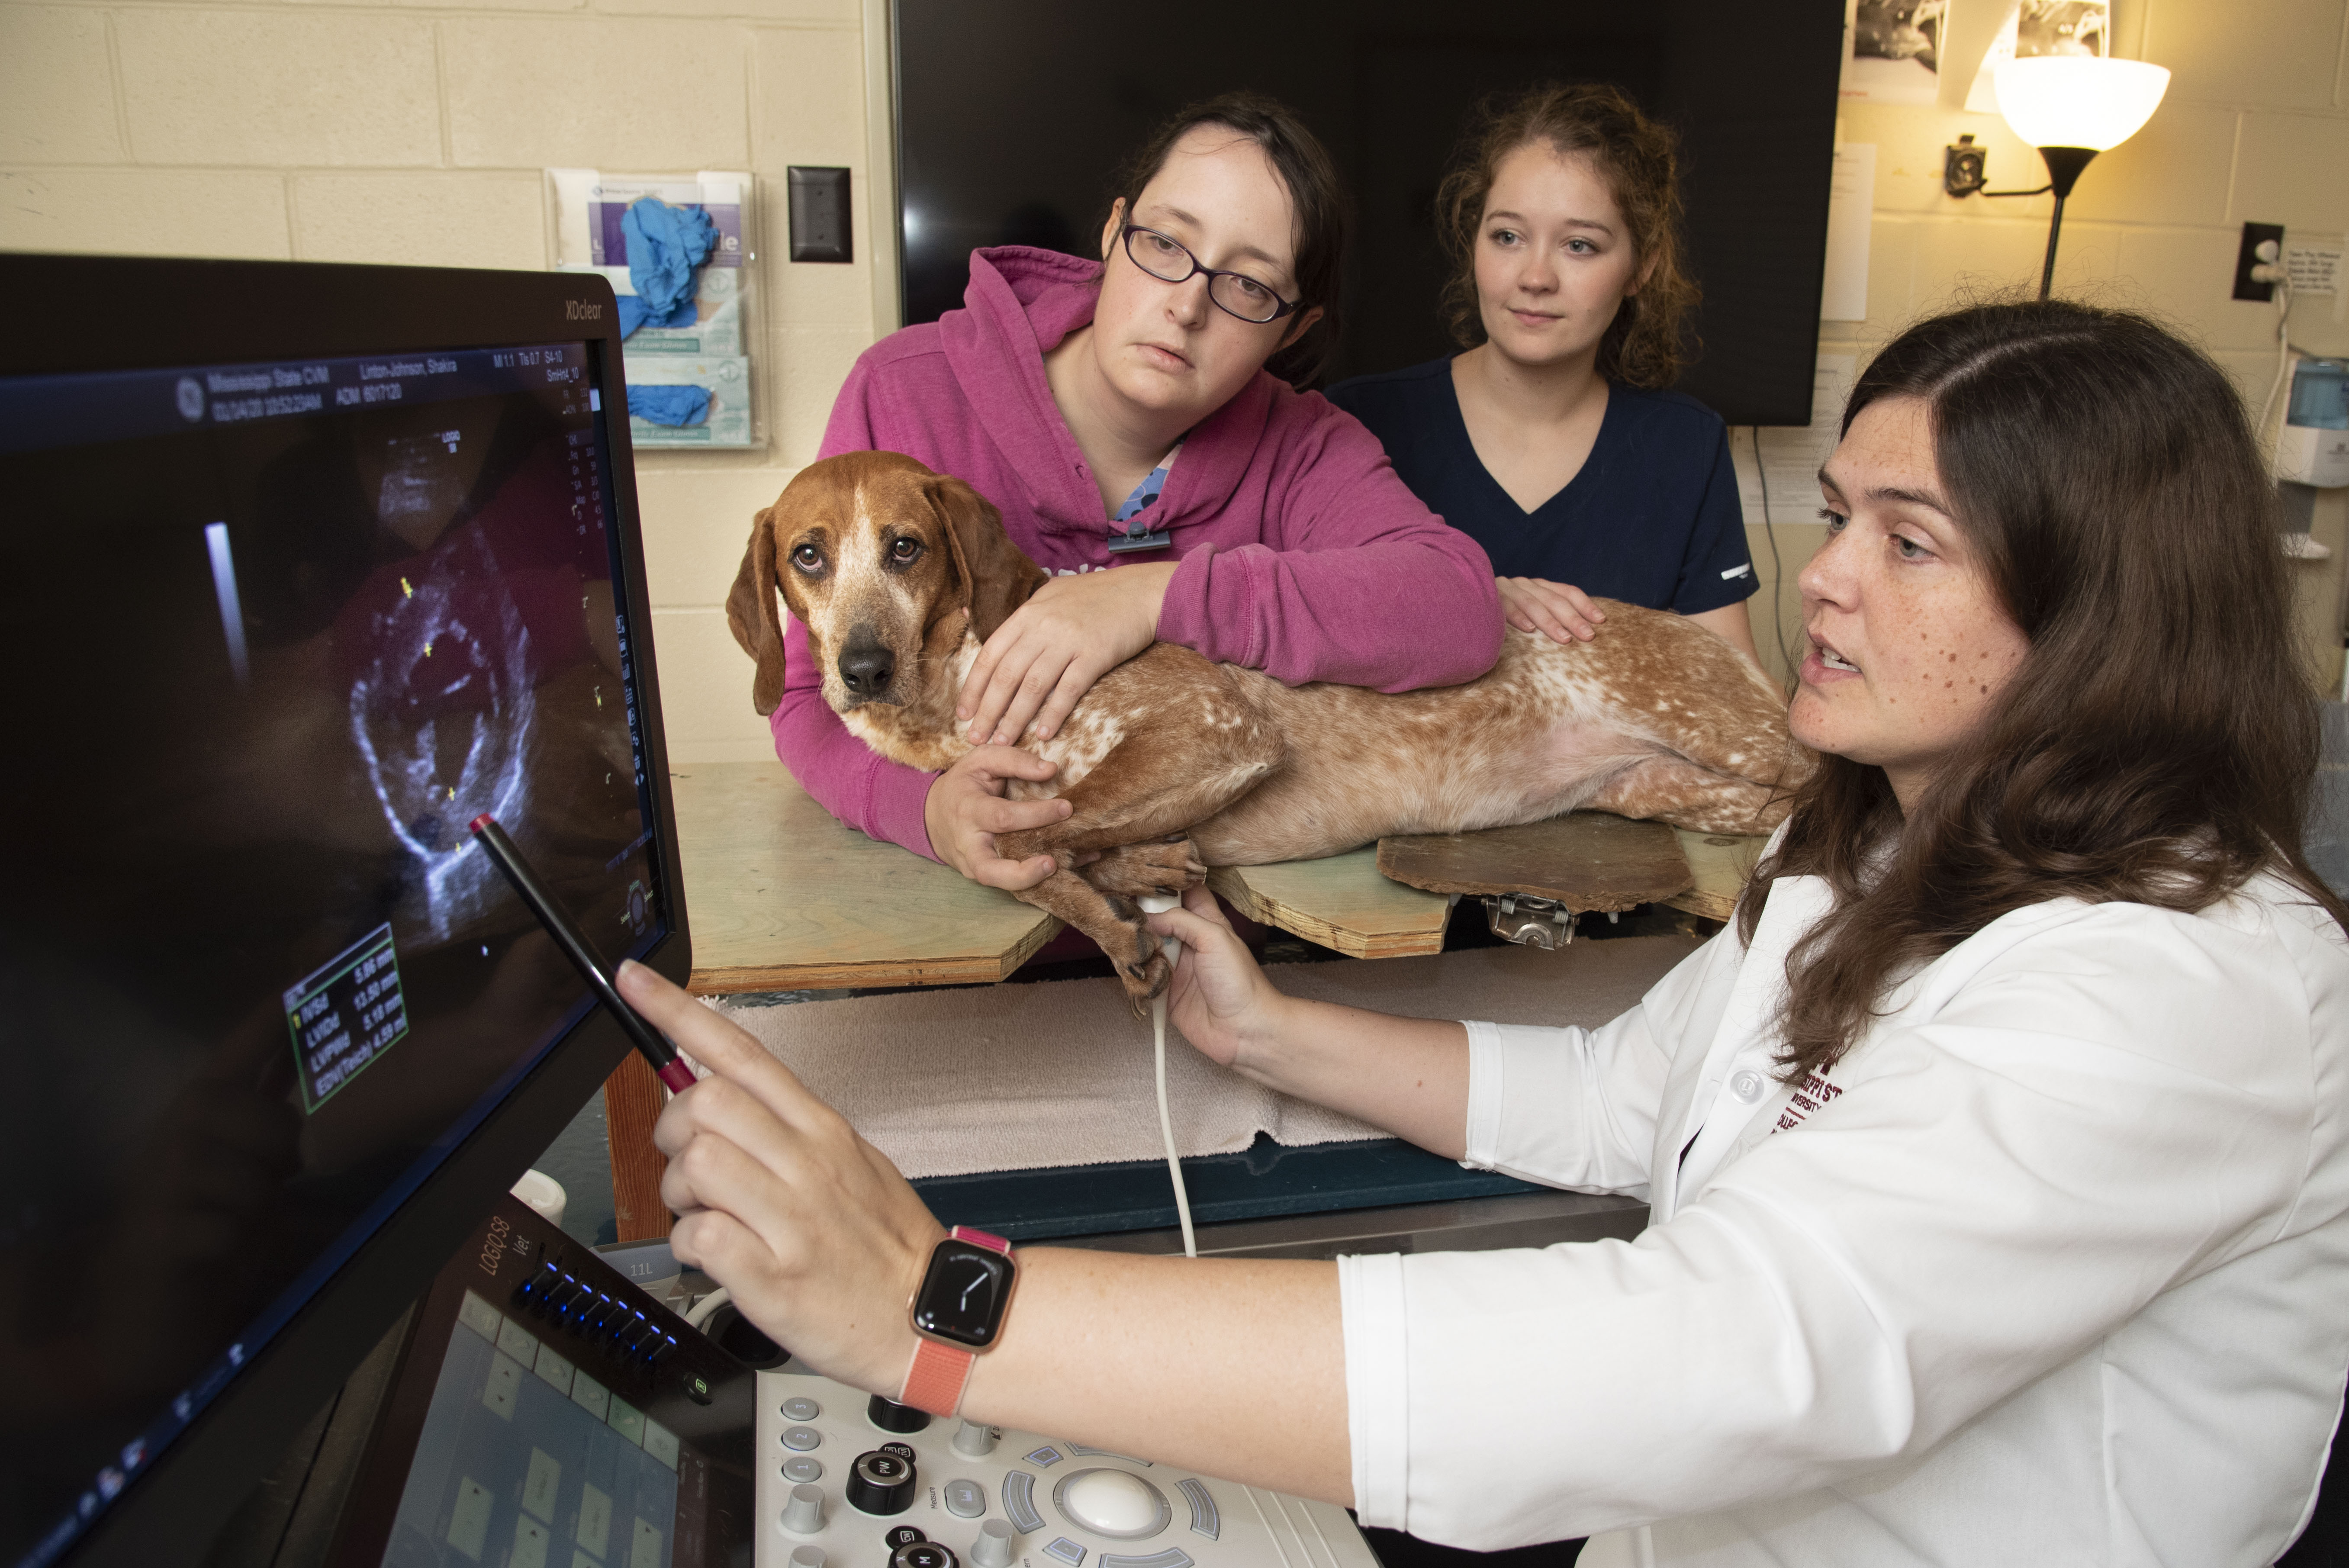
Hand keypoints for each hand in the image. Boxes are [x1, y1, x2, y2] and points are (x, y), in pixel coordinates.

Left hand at [625, 960, 944, 1391]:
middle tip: (689, 1166)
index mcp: (822, 1129)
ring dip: (679, 1194)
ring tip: (707, 1215)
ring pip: (695, 1165)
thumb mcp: (852, 1162)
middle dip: (673, 1131)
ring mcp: (791, 1218)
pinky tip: (717, 1256)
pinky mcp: (774, 1276)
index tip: (635, 981)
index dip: (677, 1012)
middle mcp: (807, 1163)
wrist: (928, 1317)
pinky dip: (691, 1247)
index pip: (741, 1051)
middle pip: (704, 1103)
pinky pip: (697, 1237)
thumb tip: (718, 1092)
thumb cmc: (883, 1244)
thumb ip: (787, 1128)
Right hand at [925, 746, 1071, 888]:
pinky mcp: (981, 875)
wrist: (933, 814)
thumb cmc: (964, 784)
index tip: (1066, 808)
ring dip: (1027, 882)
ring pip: (996, 883)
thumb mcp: (982, 761)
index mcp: (969, 810)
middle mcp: (969, 843)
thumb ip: (1015, 760)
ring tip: (1058, 868)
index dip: (1036, 815)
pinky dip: (1039, 879)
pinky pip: (1008, 883)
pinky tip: (1071, 864)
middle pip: (990, 868)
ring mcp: (973, 864)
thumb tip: (1051, 770)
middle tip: (1052, 863)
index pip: (1003, 817)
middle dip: (1023, 871)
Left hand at [959, 563, 1175, 745]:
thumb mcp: (1051, 597)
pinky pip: (1069, 689)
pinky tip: (1042, 734)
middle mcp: (1043, 627)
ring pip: (1033, 686)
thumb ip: (1025, 619)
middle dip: (988, 710)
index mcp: (1027, 614)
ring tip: (1002, 742)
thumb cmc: (1095, 596)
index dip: (974, 687)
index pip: (990, 655)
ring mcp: (1068, 641)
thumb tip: (997, 640)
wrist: (1140, 591)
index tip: (964, 713)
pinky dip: (1053, 713)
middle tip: (976, 738)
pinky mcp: (1094, 655)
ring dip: (1015, 718)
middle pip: (1007, 675)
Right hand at [1145, 886, 1294, 1074]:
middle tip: (1126, 914)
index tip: (1141, 878)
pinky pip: (1141, 975)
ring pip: (1143, 946)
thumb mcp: (1215, 938)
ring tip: (1131, 945)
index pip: (1182, 892)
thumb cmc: (1240, 983)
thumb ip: (1182, 920)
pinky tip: (1134, 969)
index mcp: (1206, 922)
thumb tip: (1149, 917)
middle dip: (1140, 915)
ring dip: (1135, 945)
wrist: (1244, 1031)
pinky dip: (1134, 972)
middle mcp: (1188, 941)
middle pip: (1156, 917)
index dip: (1164, 884)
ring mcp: (1174, 966)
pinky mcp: (1163, 990)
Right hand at [1497, 577, 1606, 642]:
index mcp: (1537, 587)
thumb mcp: (1528, 613)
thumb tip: (1578, 632)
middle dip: (1573, 618)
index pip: (1566, 591)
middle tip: (1588, 636)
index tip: (1601, 620)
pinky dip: (1517, 616)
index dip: (1585, 605)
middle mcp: (1524, 584)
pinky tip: (1528, 630)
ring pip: (1532, 603)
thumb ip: (1546, 616)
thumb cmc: (1501, 616)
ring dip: (1549, 622)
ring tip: (1564, 639)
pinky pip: (1504, 606)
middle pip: (1553, 599)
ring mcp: (1505, 589)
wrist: (1462, 602)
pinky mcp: (1488, 597)